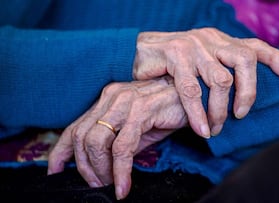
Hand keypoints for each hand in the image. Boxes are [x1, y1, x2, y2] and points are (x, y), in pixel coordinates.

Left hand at [47, 76, 187, 199]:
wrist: (194, 97)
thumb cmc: (167, 111)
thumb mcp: (138, 129)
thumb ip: (118, 143)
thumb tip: (104, 166)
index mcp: (107, 100)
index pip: (75, 126)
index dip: (61, 151)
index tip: (54, 170)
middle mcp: (112, 98)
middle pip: (82, 136)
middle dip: (84, 167)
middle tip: (96, 183)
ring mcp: (125, 102)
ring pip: (97, 142)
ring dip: (101, 170)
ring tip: (110, 184)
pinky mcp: (141, 111)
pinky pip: (122, 147)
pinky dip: (120, 171)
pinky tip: (123, 185)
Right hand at [133, 27, 278, 136]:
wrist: (137, 53)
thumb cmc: (172, 65)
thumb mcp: (201, 62)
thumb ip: (219, 69)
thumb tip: (239, 95)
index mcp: (220, 40)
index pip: (254, 45)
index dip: (275, 57)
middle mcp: (211, 39)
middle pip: (245, 60)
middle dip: (248, 91)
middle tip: (241, 114)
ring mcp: (194, 46)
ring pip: (220, 79)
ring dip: (220, 109)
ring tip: (217, 128)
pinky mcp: (175, 55)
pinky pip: (191, 90)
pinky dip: (198, 113)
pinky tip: (201, 129)